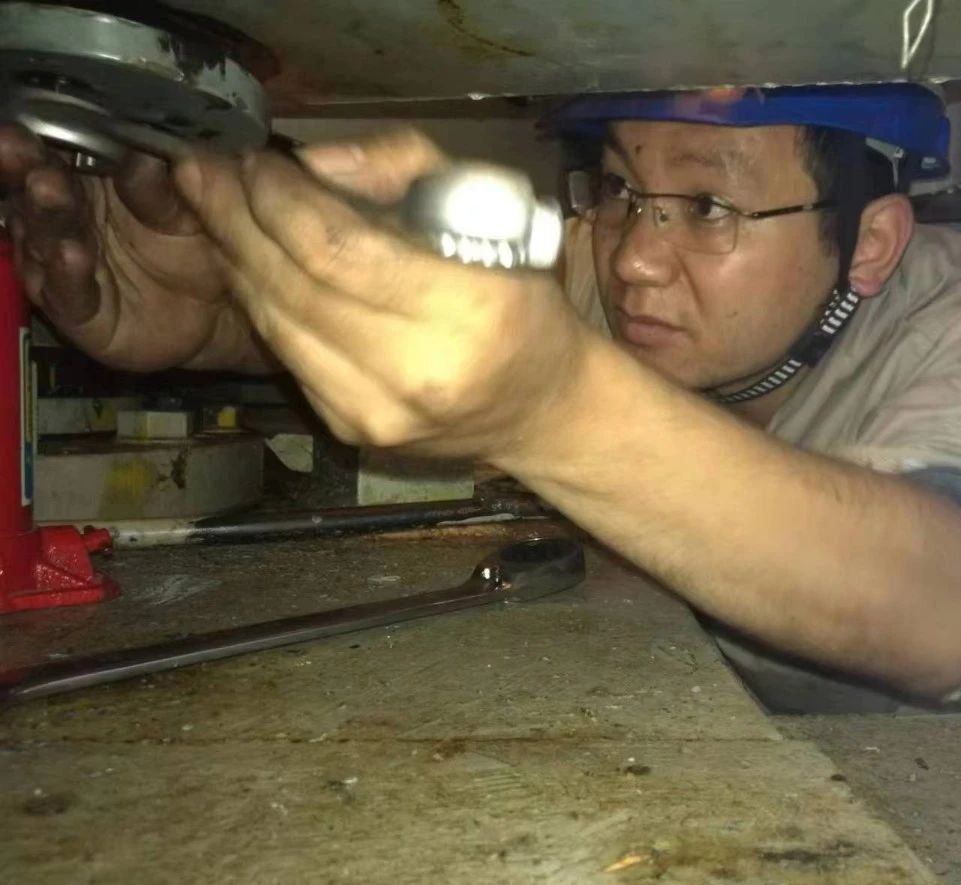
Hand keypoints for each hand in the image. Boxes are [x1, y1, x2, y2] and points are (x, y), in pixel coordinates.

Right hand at [0, 124, 264, 371]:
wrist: (215, 309)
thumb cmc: (194, 248)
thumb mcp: (187, 211)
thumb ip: (163, 188)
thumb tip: (145, 155)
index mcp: (88, 182)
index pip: (54, 155)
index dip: (38, 140)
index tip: (30, 127)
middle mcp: (67, 221)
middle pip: (36, 193)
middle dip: (29, 171)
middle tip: (26, 154)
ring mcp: (66, 267)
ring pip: (44, 239)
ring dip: (46, 216)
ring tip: (49, 191)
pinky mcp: (80, 312)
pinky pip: (67, 294)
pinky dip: (67, 275)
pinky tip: (71, 255)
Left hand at [172, 125, 589, 459]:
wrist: (542, 410)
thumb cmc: (521, 302)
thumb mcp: (493, 212)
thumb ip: (405, 169)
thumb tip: (313, 163)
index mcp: (466, 311)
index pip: (340, 251)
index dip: (282, 200)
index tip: (254, 160)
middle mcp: (416, 372)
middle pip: (295, 286)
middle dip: (239, 220)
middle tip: (204, 172)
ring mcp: (378, 412)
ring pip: (278, 324)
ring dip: (237, 259)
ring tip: (213, 207)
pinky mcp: (353, 432)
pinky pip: (288, 356)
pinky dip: (262, 304)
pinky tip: (251, 265)